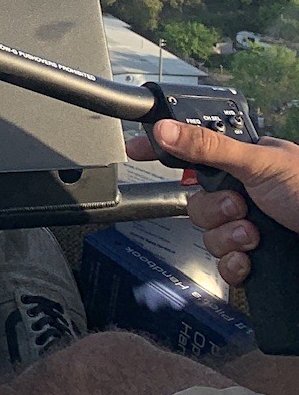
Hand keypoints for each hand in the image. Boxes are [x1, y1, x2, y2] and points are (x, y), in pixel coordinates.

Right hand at [124, 122, 298, 286]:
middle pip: (195, 202)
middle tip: (241, 206)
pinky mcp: (252, 258)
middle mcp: (242, 194)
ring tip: (256, 234)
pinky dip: (235, 265)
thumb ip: (209, 147)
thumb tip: (165, 129)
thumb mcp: (260, 163)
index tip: (135, 149)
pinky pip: (223, 264)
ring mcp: (246, 227)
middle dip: (216, 211)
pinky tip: (252, 260)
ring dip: (229, 237)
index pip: (191, 153)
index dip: (163, 152)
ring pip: (207, 235)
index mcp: (242, 163)